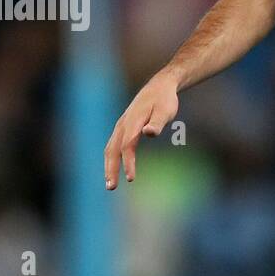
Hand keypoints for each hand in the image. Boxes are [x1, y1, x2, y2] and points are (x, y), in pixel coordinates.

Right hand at [104, 71, 179, 187]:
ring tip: (110, 184)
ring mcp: (120, 126)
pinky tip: (114, 170)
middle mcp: (123, 124)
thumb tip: (148, 133)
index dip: (128, 163)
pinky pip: (112, 146)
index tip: (131, 179)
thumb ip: (157, 123)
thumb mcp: (166, 110)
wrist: (159, 87)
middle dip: (111, 169)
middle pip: (112, 150)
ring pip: (110, 148)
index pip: (127, 146)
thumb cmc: (165, 101)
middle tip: (111, 187)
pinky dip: (111, 159)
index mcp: (132, 122)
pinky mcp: (122, 128)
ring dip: (108, 166)